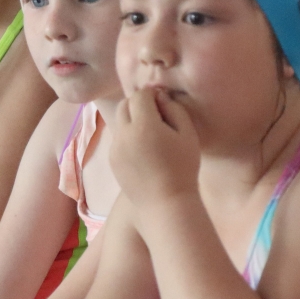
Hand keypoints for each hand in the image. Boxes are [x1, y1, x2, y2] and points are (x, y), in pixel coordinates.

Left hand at [110, 88, 200, 211]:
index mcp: (144, 126)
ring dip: (132, 119)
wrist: (166, 203)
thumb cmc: (183, 168)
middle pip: (125, 105)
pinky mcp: (112, 160)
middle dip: (138, 103)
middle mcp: (124, 134)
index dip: (152, 95)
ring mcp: (115, 148)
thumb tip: (160, 96)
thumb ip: (174, 109)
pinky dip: (128, 136)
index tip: (163, 103)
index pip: (140, 95)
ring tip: (150, 134)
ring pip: (119, 121)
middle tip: (156, 115)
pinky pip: (118, 138)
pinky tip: (143, 150)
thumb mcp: (187, 134)